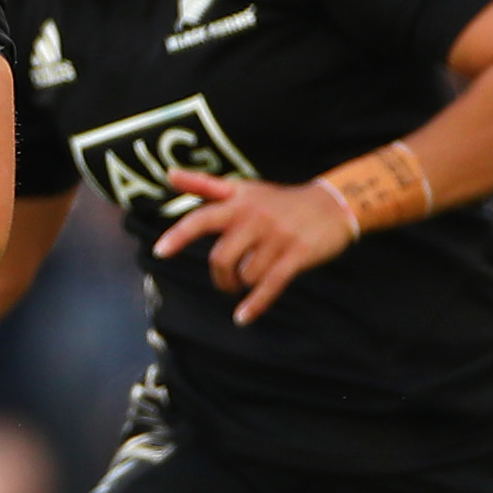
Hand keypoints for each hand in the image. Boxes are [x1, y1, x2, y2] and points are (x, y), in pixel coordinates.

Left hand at [152, 167, 356, 322]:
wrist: (333, 204)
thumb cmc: (278, 200)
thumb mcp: (243, 189)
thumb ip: (204, 185)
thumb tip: (169, 174)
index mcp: (238, 203)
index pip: (202, 218)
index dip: (179, 235)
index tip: (159, 252)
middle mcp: (255, 219)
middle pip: (221, 258)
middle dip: (220, 277)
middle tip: (226, 282)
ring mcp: (277, 237)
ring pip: (246, 274)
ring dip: (244, 284)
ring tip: (250, 279)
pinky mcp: (297, 254)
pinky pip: (271, 285)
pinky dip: (255, 304)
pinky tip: (242, 318)